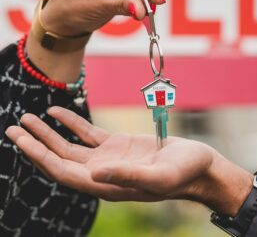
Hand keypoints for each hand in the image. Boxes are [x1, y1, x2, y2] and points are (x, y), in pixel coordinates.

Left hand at [5, 107, 252, 214]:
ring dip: (49, 133)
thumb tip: (93, 173)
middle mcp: (102, 172)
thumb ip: (127, 176)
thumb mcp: (159, 176)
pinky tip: (58, 112)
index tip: (20, 140)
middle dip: (36, 144)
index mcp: (108, 184)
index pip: (64, 172)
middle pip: (60, 159)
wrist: (197, 165)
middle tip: (14, 127)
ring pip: (70, 146)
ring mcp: (108, 158)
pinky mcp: (116, 145)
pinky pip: (87, 134)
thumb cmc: (184, 173)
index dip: (40, 157)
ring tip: (28, 119)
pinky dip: (72, 123)